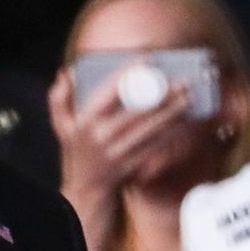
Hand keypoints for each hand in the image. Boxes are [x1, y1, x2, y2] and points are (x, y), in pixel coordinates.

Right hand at [48, 64, 189, 250]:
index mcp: (86, 122)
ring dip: (173, 112)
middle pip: (138, 111)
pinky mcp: (136, 163)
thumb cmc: (77, 151)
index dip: (128, 75)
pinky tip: (187, 121)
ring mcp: (121, 152)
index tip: (146, 60)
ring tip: (190, 97)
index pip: (109, 93)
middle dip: (162, 95)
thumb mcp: (62, 125)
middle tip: (182, 80)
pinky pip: (158, 145)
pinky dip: (174, 132)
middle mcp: (103, 136)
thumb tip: (68, 72)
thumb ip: (60, 98)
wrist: (87, 190)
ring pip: (152, 128)